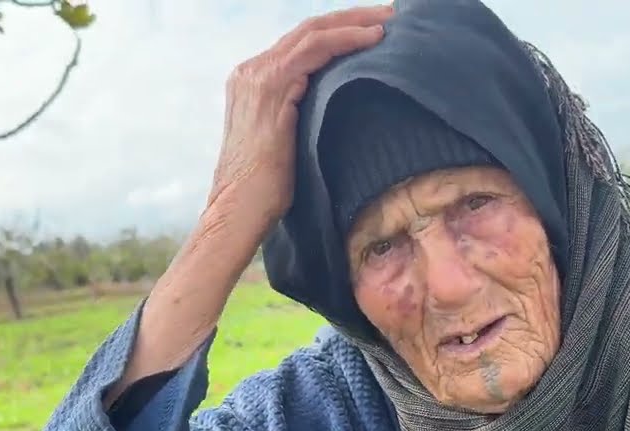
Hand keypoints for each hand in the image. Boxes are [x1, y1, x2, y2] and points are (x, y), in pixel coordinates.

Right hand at [206, 4, 392, 241]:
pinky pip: (314, 50)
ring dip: (355, 22)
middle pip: (309, 30)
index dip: (339, 31)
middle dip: (353, 17)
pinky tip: (373, 40)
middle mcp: (251, 72)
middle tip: (392, 13)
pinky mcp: (271, 89)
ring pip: (313, 33)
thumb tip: (343, 113)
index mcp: (253, 82)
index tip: (375, 30)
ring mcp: (258, 77)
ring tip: (391, 20)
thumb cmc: (265, 194)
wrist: (238, 212)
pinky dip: (346, 40)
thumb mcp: (289, 144)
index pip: (301, 44)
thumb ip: (304, 117)